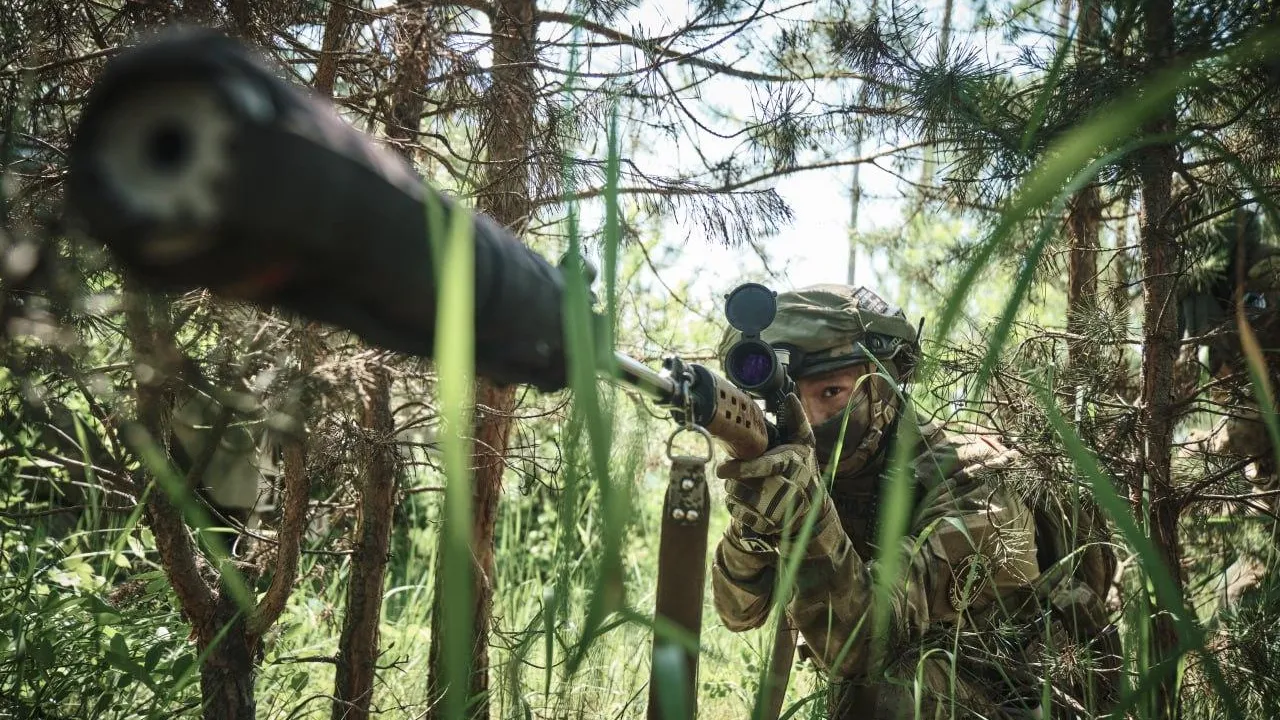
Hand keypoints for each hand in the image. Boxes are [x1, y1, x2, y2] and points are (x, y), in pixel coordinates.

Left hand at [717, 393, 824, 541]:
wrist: (812, 513)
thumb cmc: (804, 471)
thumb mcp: (805, 445)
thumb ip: (797, 421)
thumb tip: (791, 398)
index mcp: (793, 465)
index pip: (765, 467)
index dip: (743, 468)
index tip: (722, 468)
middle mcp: (788, 489)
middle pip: (746, 485)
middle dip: (734, 479)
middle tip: (730, 472)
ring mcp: (778, 511)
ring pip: (739, 500)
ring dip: (733, 492)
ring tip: (741, 485)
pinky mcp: (768, 526)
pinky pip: (739, 515)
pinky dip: (735, 507)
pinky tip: (743, 500)